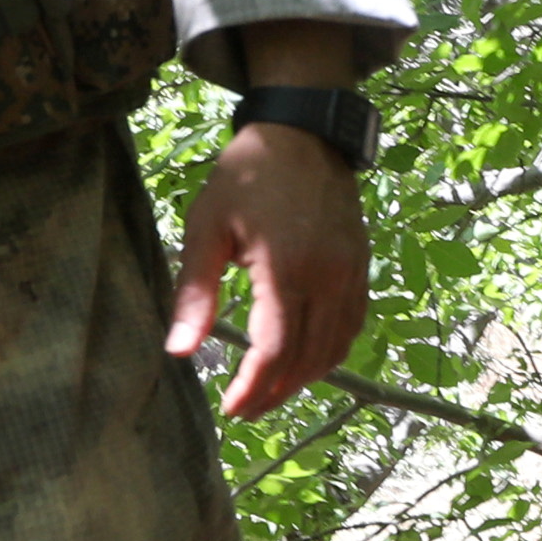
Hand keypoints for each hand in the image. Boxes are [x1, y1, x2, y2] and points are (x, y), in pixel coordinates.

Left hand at [171, 114, 368, 415]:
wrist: (304, 130)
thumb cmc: (248, 175)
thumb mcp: (207, 226)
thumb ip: (195, 291)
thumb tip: (179, 351)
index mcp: (286, 268)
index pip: (276, 349)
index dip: (255, 387)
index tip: (232, 408)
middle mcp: (328, 277)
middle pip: (308, 358)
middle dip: (276, 392)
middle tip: (246, 409)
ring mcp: (351, 273)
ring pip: (335, 347)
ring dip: (304, 378)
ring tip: (271, 391)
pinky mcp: (362, 266)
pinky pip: (352, 325)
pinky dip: (330, 352)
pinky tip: (305, 359)